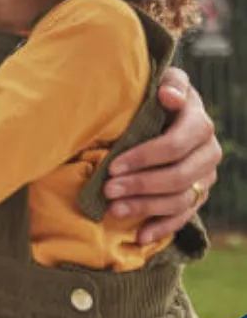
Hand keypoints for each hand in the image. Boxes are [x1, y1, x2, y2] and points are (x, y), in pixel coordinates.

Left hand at [105, 67, 221, 243]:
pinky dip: (162, 228)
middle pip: (178, 176)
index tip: (113, 165)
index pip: (175, 145)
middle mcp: (208, 152)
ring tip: (114, 209)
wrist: (167, 112)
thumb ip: (169, 84)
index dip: (144, 157)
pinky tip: (139, 235)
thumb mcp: (163, 82)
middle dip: (140, 185)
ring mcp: (205, 176)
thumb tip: (168, 95)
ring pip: (180, 199)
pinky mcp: (197, 195)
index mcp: (199, 123)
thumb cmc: (156, 95)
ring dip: (146, 207)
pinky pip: (184, 217)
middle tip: (108, 190)